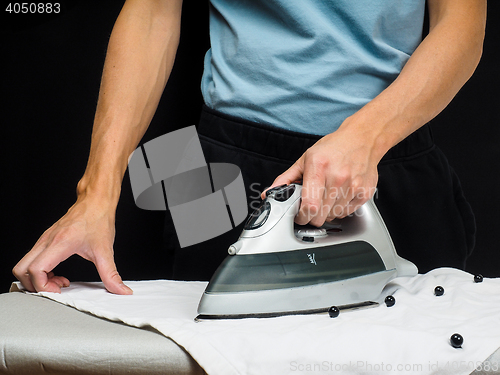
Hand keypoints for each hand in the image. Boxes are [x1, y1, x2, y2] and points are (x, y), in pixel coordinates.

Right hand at [12, 197, 132, 294]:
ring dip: (36, 278)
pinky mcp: (46, 239)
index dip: (43, 286)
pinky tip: (58, 272)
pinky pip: (32, 259)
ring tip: (57, 281)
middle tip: (54, 288)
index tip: (59, 289)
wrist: (96, 201)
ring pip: (24, 264)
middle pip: (21, 269)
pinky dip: (40, 270)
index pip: (36, 270)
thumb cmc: (98, 220)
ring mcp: (44, 239)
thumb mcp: (105, 251)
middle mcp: (47, 241)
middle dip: (34, 285)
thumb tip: (121, 290)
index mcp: (59, 244)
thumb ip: (112, 274)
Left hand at [262, 120, 380, 226]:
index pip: (309, 205)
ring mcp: (352, 186)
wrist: (362, 139)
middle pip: (320, 216)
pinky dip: (339, 209)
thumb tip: (269, 193)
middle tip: (310, 207)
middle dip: (311, 216)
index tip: (299, 216)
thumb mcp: (305, 159)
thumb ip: (286, 178)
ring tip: (326, 197)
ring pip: (333, 216)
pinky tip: (338, 196)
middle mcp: (337, 177)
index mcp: (318, 167)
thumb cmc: (333, 148)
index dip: (301, 216)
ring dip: (326, 212)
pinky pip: (346, 213)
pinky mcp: (364, 192)